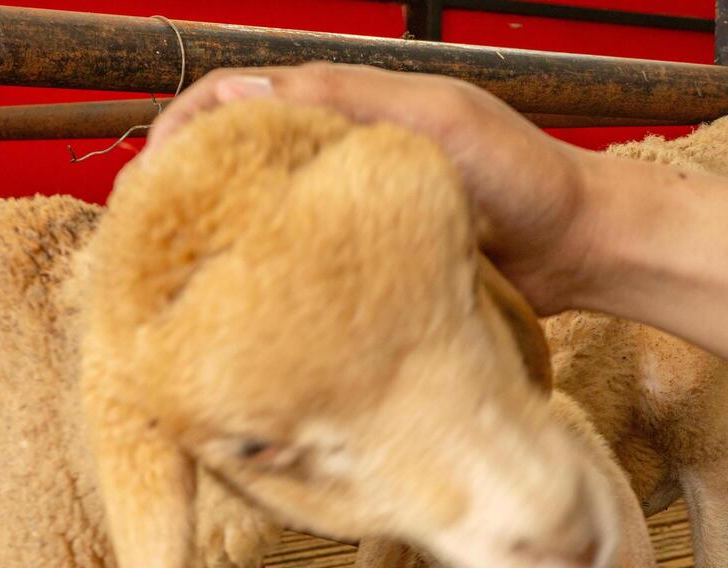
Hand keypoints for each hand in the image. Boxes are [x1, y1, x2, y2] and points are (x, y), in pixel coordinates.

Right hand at [145, 63, 601, 313]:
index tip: (152, 173)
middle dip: (183, 191)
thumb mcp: (437, 123)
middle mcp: (336, 160)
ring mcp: (349, 216)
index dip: (183, 128)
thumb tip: (245, 93)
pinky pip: (302, 269)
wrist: (580, 246)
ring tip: (178, 283)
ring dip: (219, 243)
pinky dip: (268, 285)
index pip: (235, 100)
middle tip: (147, 239)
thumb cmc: (523, 176)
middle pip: (235, 163)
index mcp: (345, 108)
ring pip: (262, 221)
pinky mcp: (366, 268)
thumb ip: (349, 105)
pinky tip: (247, 314)